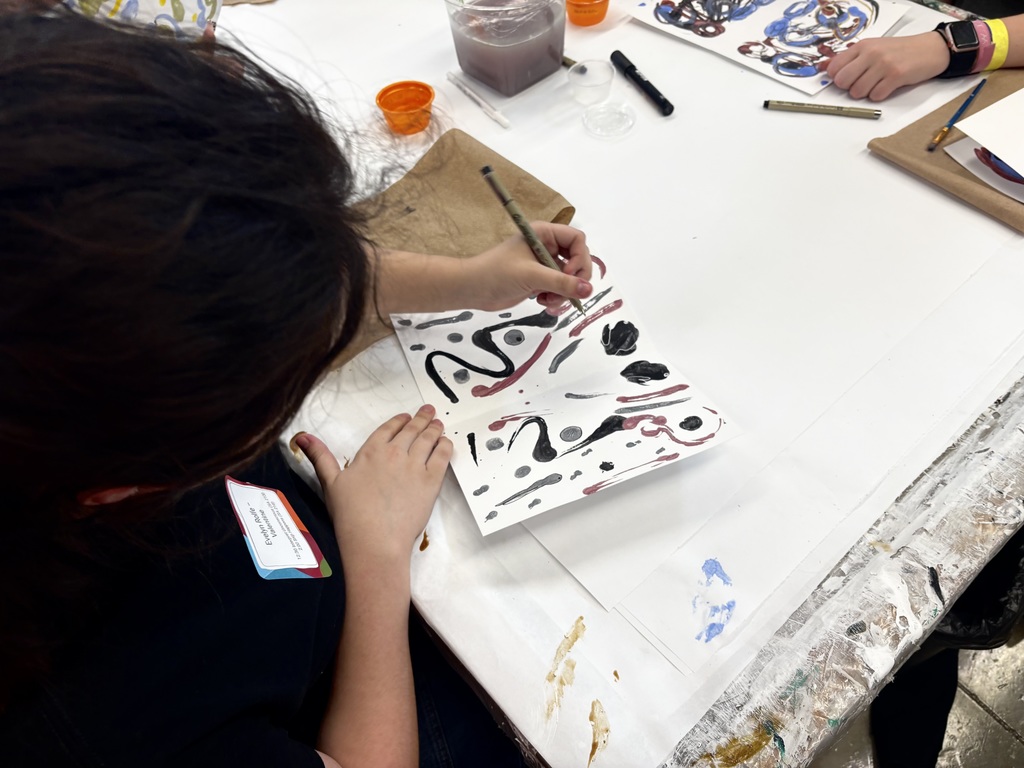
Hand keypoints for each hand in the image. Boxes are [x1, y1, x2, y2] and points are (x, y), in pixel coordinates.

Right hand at [295, 405, 451, 572]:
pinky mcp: (431, 481)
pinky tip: (446, 442)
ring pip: (428, 439)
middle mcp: (395, 453)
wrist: (375, 540)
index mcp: (371, 451)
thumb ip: (320, 457)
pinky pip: (442, 456)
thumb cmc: (350, 515)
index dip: (399, 421)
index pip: (389, 428)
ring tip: (439, 423)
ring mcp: (415, 465)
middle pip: (412, 430)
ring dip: (435, 429)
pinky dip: (445, 446)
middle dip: (422, 418)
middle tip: (429, 411)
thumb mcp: (330, 483)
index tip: (406, 417)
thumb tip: (302, 437)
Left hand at [464, 222, 592, 312]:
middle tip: (564, 292)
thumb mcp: (531, 276)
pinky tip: (543, 303)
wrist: (473, 289)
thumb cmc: (496, 273)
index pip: (577, 239)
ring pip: (570, 278)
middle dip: (573, 279)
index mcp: (544, 234)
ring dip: (564, 293)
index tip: (568, 274)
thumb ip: (561, 283)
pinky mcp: (539, 280)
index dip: (579, 258)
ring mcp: (543, 264)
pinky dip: (556, 298)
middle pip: (578, 260)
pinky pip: (559, 288)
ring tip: (548, 300)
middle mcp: (547, 246)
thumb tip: (588, 289)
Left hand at [827, 33, 949, 100]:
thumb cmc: (899, 51)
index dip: (838, 78)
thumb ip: (850, 58)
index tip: (848, 78)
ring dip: (865, 93)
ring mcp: (883, 65)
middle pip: (842, 82)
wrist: (930, 49)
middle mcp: (871, 54)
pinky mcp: (896, 76)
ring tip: (876, 84)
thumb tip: (825, 68)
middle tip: (862, 83)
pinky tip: (887, 87)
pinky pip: (875, 96)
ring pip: (857, 92)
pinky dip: (879, 96)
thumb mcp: (873, 47)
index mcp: (862, 46)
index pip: (834, 68)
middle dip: (849, 88)